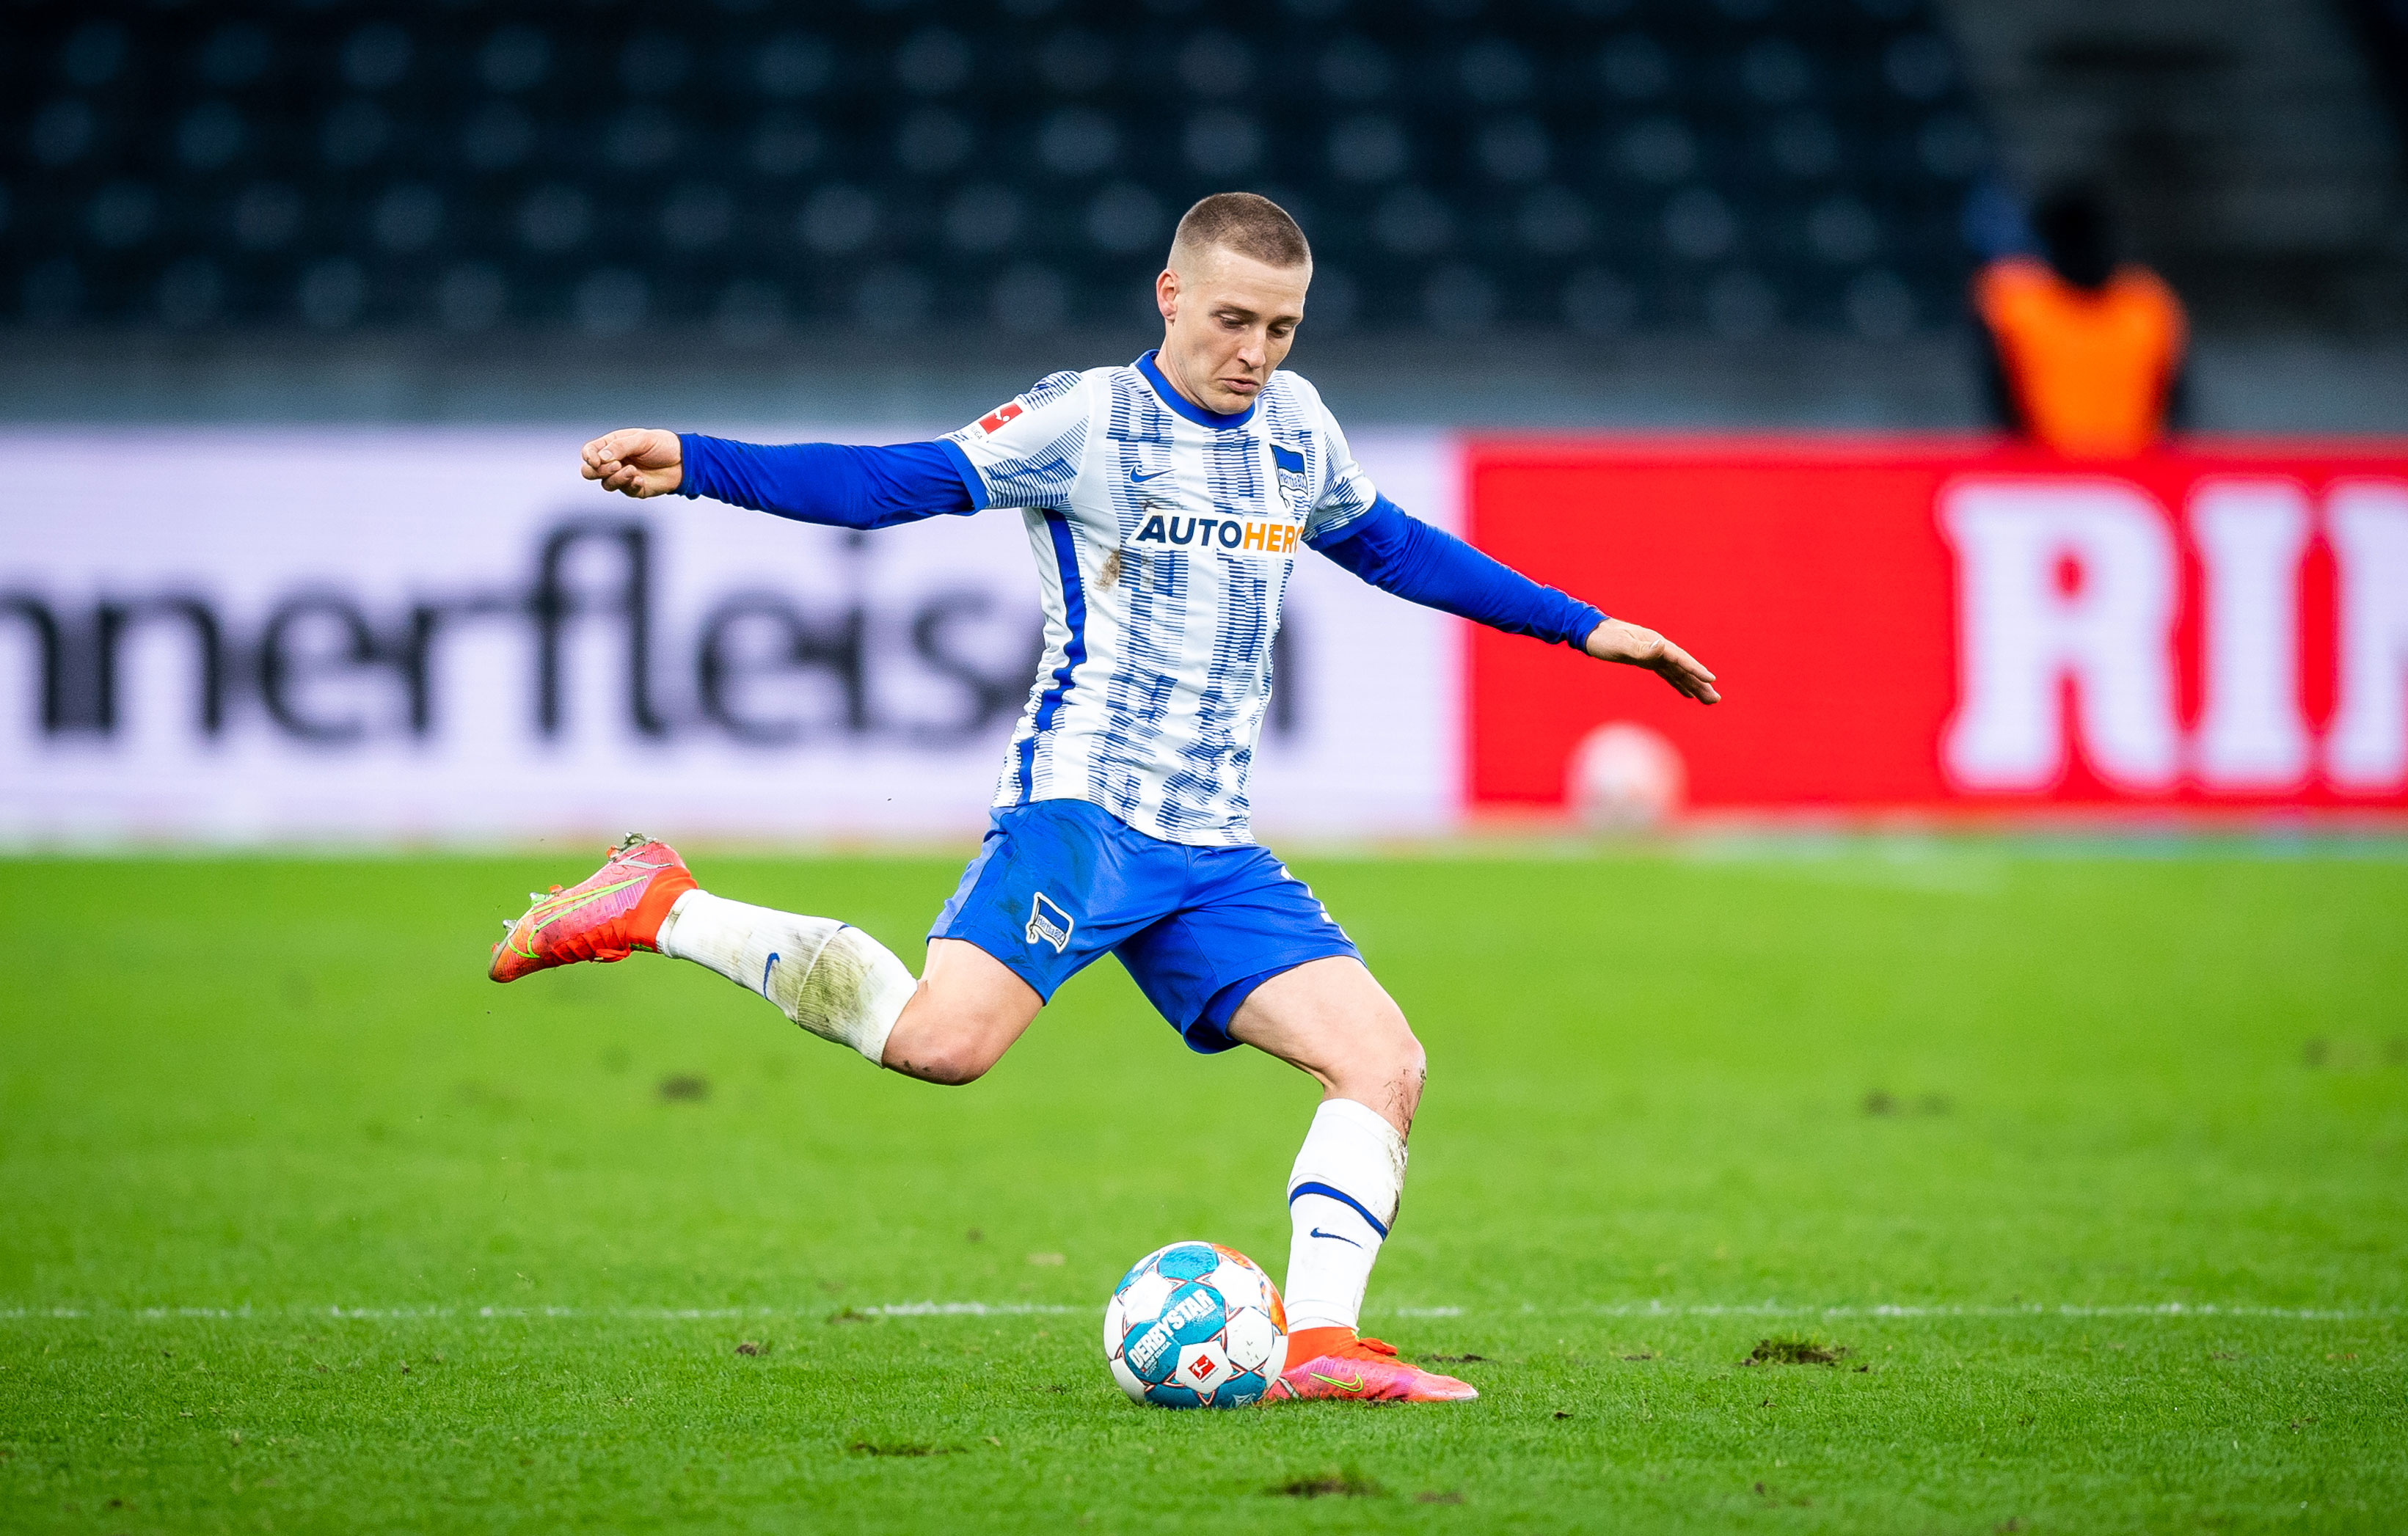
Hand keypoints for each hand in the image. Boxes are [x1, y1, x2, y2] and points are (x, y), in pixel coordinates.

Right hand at [580, 429, 682, 497]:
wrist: (683, 461)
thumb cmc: (663, 445)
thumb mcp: (642, 439)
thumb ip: (621, 447)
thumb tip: (601, 457)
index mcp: (612, 445)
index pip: (589, 451)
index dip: (588, 456)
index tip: (596, 460)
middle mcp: (614, 461)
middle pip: (590, 471)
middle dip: (597, 471)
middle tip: (616, 465)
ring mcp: (622, 476)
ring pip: (605, 484)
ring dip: (616, 478)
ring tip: (632, 471)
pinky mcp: (633, 488)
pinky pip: (624, 490)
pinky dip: (630, 484)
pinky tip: (641, 478)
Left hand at [1583, 618, 1719, 703]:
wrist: (1591, 632)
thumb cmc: (1603, 638)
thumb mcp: (1620, 645)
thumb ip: (1640, 648)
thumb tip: (1662, 646)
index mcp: (1655, 643)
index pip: (1680, 659)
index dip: (1695, 670)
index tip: (1711, 681)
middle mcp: (1659, 648)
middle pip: (1684, 668)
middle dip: (1701, 684)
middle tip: (1715, 699)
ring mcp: (1655, 654)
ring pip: (1679, 673)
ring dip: (1694, 686)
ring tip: (1709, 700)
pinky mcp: (1648, 661)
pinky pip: (1669, 674)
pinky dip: (1679, 684)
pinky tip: (1688, 693)